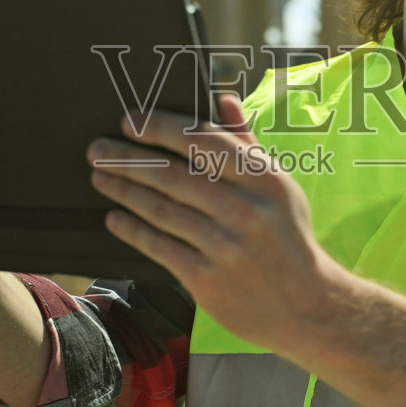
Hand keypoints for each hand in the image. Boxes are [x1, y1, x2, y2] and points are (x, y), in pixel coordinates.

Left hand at [86, 94, 348, 352]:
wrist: (307, 307)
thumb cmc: (288, 239)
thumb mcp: (279, 187)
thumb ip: (247, 144)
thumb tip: (223, 99)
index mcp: (263, 178)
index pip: (202, 141)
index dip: (160, 127)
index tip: (129, 120)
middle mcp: (244, 209)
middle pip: (172, 174)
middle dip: (127, 158)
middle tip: (97, 148)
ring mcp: (224, 246)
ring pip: (160, 209)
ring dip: (123, 190)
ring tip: (99, 177)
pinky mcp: (206, 279)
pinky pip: (159, 246)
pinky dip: (132, 230)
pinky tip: (114, 218)